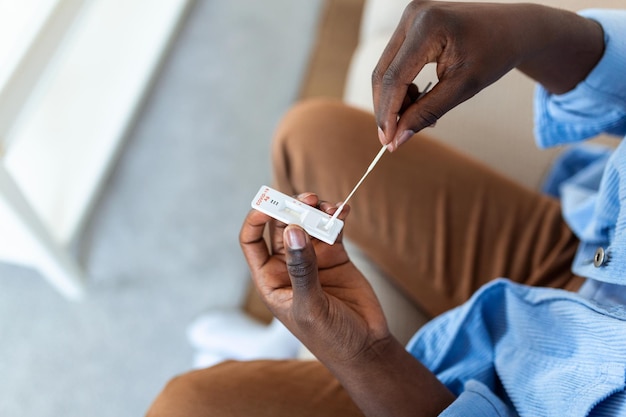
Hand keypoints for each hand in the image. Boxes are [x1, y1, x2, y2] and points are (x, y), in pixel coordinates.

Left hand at [240, 193, 454, 415]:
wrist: (366, 348)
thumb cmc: (330, 338)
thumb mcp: (310, 306)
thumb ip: (302, 269)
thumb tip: (293, 231)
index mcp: (271, 279)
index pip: (252, 241)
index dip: (256, 219)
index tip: (269, 204)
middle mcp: (288, 265)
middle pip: (282, 226)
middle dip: (292, 209)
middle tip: (308, 200)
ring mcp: (313, 259)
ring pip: (307, 223)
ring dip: (316, 210)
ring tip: (328, 206)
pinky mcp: (336, 255)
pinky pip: (332, 229)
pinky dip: (337, 217)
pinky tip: (344, 210)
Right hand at [372, 1, 603, 150]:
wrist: (514, 27)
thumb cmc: (495, 54)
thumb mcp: (463, 88)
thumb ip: (427, 113)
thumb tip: (398, 138)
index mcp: (428, 26)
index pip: (395, 78)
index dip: (388, 113)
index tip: (388, 142)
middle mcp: (413, 15)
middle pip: (384, 73)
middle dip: (386, 109)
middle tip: (393, 138)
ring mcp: (409, 16)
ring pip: (385, 69)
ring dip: (394, 99)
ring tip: (417, 115)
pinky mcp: (410, 23)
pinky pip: (394, 61)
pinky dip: (401, 85)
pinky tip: (419, 97)